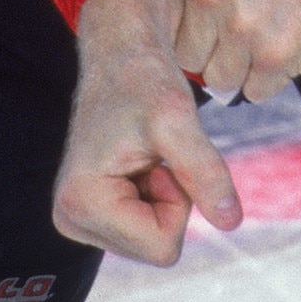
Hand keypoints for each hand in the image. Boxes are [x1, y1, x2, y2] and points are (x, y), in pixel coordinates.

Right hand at [50, 0, 300, 262]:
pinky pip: (144, 226)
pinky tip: (140, 160)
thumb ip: (205, 173)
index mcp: (81, 204)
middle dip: (171, 201)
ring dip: (164, 196)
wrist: (120, 54)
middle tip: (155, 153)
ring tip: (146, 153)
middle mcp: (69, 218)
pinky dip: (154, 194)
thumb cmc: (144, 79)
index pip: (162, 247)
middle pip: (156, 246)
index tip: (161, 156)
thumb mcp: (179, 122)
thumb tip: (231, 223)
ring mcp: (76, 217)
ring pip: (153, 238)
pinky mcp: (88, 211)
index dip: (179, 201)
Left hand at [165, 0, 300, 104]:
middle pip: (194, 64)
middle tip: (243, 27)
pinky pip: (258, 90)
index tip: (213, 25)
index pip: (169, 37)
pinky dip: (269, 77)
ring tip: (263, 35)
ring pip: (224, 81)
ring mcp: (244, 30)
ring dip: (242, 67)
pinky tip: (281, 45)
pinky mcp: (277, 54)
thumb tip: (171, 47)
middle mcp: (211, 0)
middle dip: (216, 53)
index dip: (193, 35)